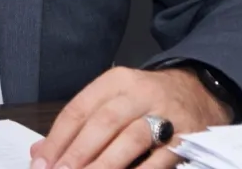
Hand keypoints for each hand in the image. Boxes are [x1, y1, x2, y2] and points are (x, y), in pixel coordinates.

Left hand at [29, 66, 232, 168]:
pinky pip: (159, 159)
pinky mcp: (186, 138)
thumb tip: (40, 154)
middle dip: (78, 153)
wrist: (200, 91)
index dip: (57, 139)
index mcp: (116, 81)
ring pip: (131, 139)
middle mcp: (141, 93)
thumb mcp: (112, 100)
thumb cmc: (147, 100)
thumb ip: (78, 125)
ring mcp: (166, 115)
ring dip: (104, 164)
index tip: (42, 163)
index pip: (79, 109)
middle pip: (104, 122)